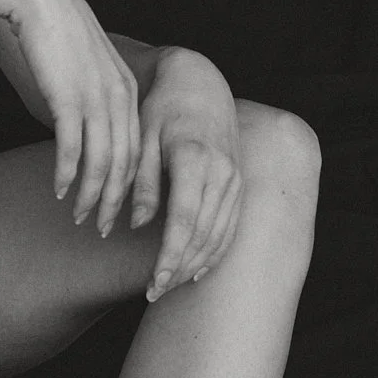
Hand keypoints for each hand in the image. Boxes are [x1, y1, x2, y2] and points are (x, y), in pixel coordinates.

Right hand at [7, 0, 142, 233]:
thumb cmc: (57, 30)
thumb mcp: (86, 64)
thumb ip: (92, 93)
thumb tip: (82, 125)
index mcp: (127, 89)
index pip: (137, 149)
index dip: (129, 186)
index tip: (119, 210)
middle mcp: (119, 96)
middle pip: (125, 163)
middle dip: (114, 201)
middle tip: (101, 228)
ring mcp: (96, 97)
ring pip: (102, 161)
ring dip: (90, 195)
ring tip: (79, 217)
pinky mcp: (68, 96)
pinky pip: (72, 147)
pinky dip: (67, 173)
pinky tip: (59, 190)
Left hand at [128, 48, 241, 297]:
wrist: (200, 84)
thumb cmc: (163, 109)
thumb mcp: (143, 140)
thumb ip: (143, 183)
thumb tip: (138, 224)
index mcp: (195, 159)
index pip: (183, 220)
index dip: (169, 256)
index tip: (153, 283)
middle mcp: (223, 172)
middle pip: (203, 234)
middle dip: (178, 269)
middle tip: (152, 293)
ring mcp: (235, 179)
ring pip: (219, 235)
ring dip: (195, 265)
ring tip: (168, 286)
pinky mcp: (240, 183)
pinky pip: (231, 227)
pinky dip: (215, 252)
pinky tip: (195, 271)